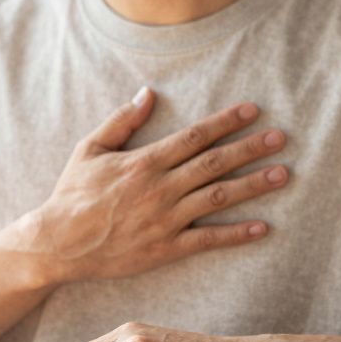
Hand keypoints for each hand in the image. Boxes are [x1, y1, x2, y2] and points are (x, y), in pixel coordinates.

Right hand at [24, 87, 287, 284]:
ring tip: (282, 174)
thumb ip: (122, 120)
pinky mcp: (166, 248)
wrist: (59, 242)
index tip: (252, 111)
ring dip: (252, 186)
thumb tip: (148, 93)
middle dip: (250, 148)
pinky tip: (262, 227)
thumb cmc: (73, 194)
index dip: (226, 122)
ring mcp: (165, 219)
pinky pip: (208, 240)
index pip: (195, 136)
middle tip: (280, 138)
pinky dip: (236, 234)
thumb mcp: (90, 149)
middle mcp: (161, 187)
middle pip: (214, 163)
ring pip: (218, 197)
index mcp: (145, 161)